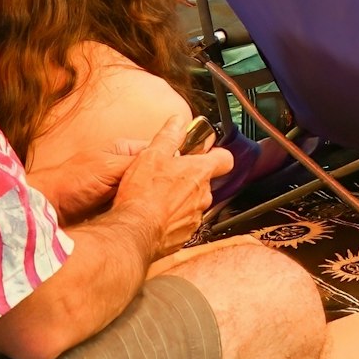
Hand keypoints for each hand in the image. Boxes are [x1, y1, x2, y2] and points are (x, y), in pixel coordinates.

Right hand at [104, 124, 224, 257]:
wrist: (134, 231)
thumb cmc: (143, 195)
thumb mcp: (152, 155)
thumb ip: (168, 137)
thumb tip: (177, 123)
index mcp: (199, 172)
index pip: (224, 159)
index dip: (217, 154)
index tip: (206, 153)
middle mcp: (203, 195)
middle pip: (205, 182)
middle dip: (190, 178)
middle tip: (169, 175)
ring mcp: (195, 217)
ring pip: (194, 203)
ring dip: (181, 200)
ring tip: (158, 197)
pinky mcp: (185, 235)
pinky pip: (183, 223)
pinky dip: (173, 219)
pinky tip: (156, 215)